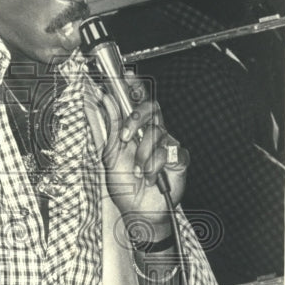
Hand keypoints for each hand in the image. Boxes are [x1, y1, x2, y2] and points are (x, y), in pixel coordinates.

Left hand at [100, 85, 188, 238]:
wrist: (137, 210)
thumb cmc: (125, 185)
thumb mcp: (111, 155)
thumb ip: (111, 127)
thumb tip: (105, 98)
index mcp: (134, 130)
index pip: (136, 102)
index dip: (133, 86)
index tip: (126, 75)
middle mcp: (152, 134)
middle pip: (152, 108)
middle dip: (137, 118)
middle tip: (126, 136)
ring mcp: (166, 144)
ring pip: (156, 133)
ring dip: (142, 156)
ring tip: (137, 172)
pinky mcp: (178, 158)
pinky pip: (168, 151)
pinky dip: (154, 166)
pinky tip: (150, 177)